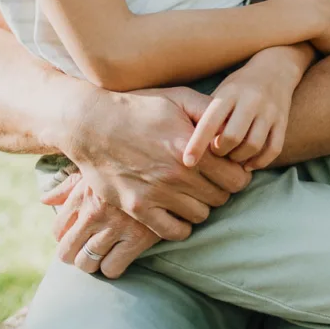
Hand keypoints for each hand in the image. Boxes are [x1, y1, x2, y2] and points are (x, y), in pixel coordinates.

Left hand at [45, 175, 161, 278]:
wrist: (170, 164)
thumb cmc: (130, 166)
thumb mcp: (97, 170)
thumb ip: (68, 187)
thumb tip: (45, 201)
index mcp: (82, 195)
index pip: (58, 230)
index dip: (66, 237)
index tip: (79, 236)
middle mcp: (94, 213)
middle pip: (66, 252)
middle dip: (75, 256)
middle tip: (87, 251)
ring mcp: (114, 227)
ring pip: (87, 264)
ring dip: (93, 264)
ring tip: (103, 257)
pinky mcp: (137, 238)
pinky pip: (112, 268)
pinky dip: (113, 268)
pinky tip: (121, 257)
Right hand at [63, 86, 251, 240]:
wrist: (91, 124)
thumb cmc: (139, 108)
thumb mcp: (178, 97)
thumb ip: (211, 110)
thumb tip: (234, 127)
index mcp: (191, 147)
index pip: (237, 178)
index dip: (238, 173)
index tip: (229, 168)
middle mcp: (176, 174)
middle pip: (222, 197)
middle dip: (221, 188)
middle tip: (210, 180)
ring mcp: (156, 194)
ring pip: (201, 215)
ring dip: (201, 205)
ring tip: (192, 192)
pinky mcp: (137, 208)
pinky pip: (174, 231)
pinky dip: (181, 225)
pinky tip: (177, 210)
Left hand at [183, 46, 306, 169]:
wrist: (276, 68)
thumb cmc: (239, 86)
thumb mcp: (221, 92)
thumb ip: (208, 115)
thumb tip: (190, 145)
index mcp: (230, 93)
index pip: (210, 122)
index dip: (197, 144)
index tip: (187, 161)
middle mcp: (251, 100)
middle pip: (232, 137)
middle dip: (220, 152)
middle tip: (216, 153)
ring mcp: (269, 111)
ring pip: (253, 145)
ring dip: (239, 158)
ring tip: (232, 157)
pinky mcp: (282, 120)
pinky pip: (274, 148)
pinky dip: (260, 161)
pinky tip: (249, 163)